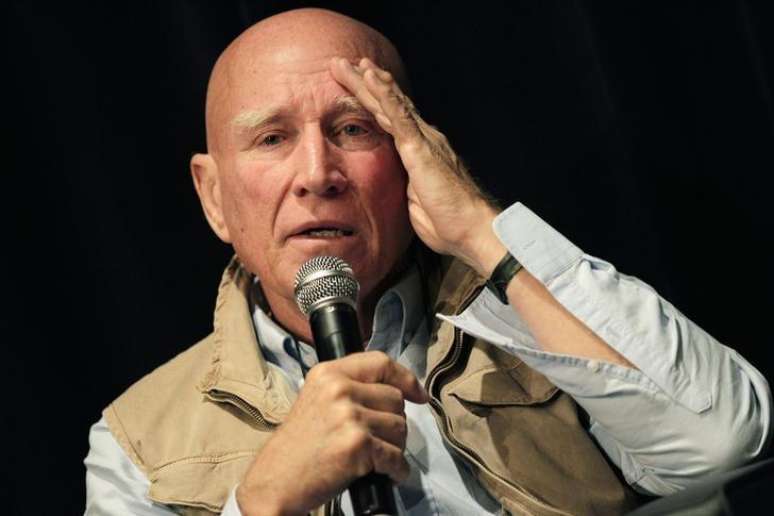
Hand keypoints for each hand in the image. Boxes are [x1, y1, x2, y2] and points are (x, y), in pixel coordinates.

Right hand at [236, 351, 428, 515]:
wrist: (274, 481)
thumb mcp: (316, 400)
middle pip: (395, 398)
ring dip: (394, 448)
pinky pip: (395, 456)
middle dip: (393, 423)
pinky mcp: (357, 444)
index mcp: (328, 373)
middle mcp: (339, 389)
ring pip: (400, 427)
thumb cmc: (297, 448)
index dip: (405, 378)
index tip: (418, 394)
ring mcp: (349, 416)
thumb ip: (349, 388)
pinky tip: (384, 474)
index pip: (380, 362)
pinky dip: (396, 470)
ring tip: (374, 458)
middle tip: (377, 441)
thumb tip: (398, 390)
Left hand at [329, 57, 506, 276]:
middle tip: (345, 65)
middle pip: (388, 105)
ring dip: (369, 82)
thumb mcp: (416, 200)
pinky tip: (372, 77)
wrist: (468, 229)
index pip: (392, 120)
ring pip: (390, 103)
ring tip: (350, 63)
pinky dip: (384, 94)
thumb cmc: (447, 221)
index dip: (374, 101)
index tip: (358, 84)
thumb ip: (407, 185)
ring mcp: (422, 140)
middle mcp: (423, 139)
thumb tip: (401, 183)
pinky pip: (399, 115)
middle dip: (366, 84)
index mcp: (420, 152)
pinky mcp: (420, 148)